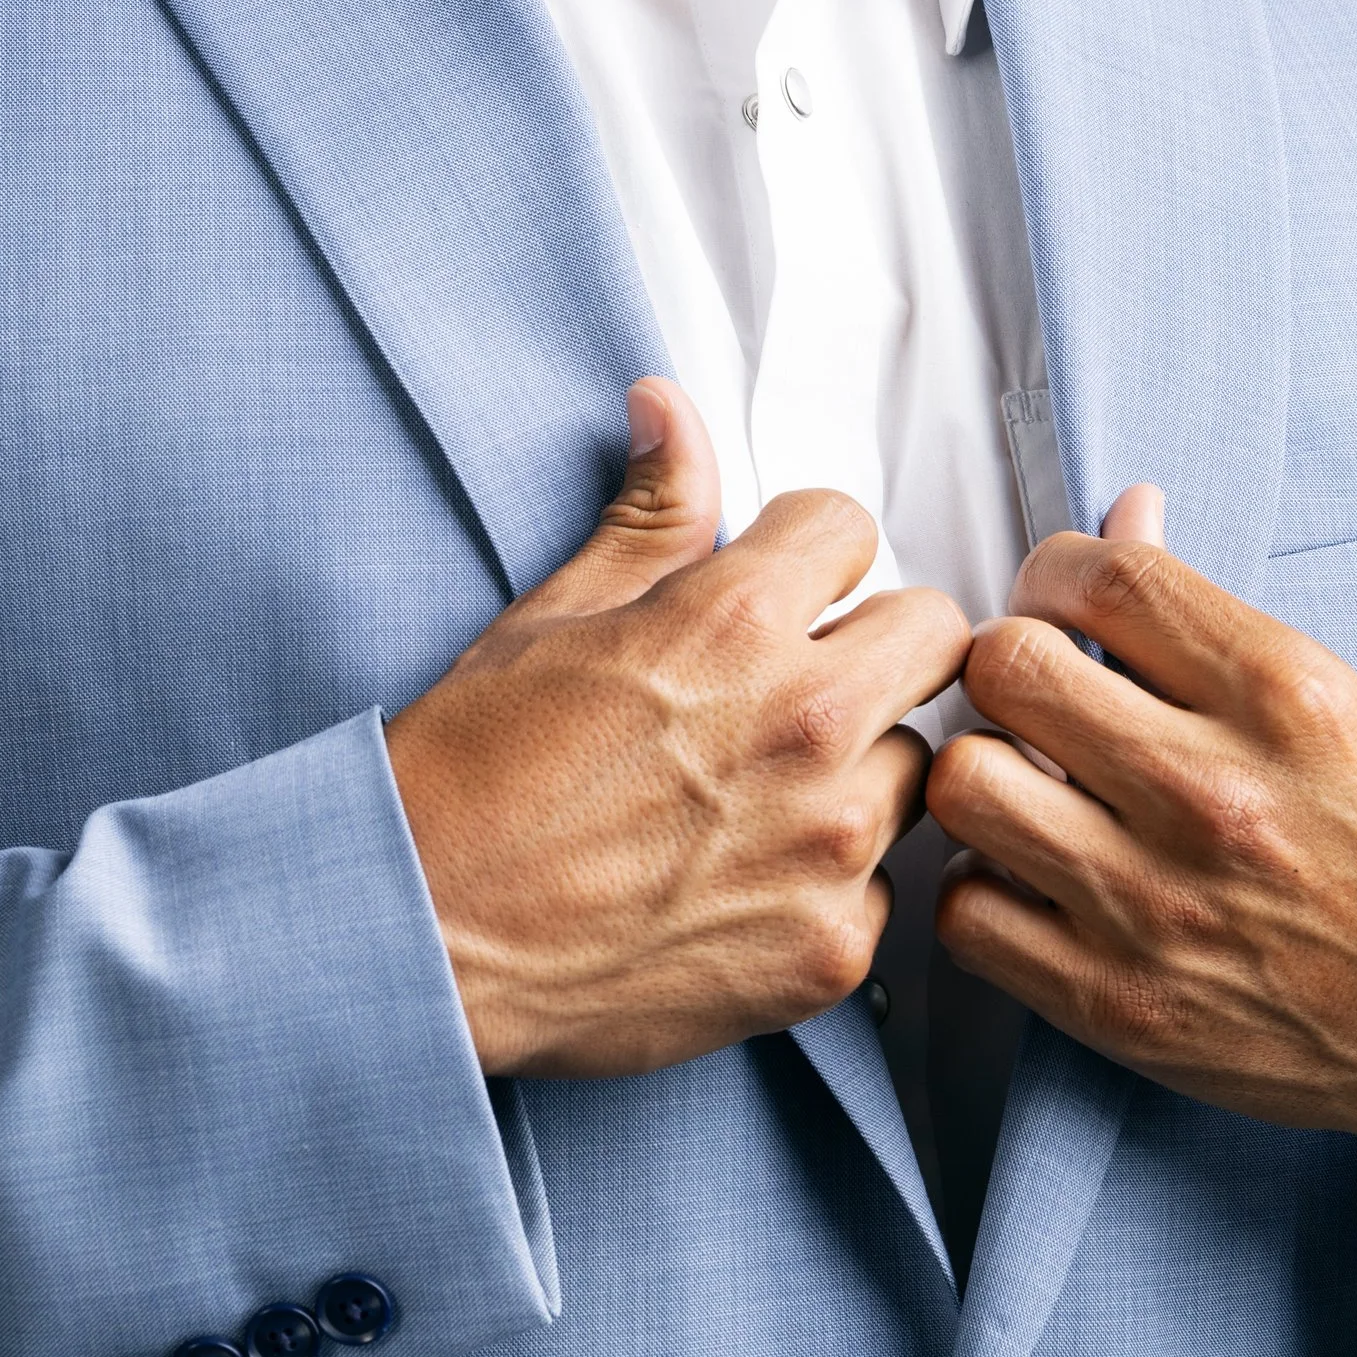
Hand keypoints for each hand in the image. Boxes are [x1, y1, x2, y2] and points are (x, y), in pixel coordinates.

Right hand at [387, 379, 970, 1078]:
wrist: (421, 943)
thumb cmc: (468, 779)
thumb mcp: (552, 616)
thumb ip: (651, 513)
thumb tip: (670, 408)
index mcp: (735, 623)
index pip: (851, 527)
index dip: (802, 551)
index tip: (773, 587)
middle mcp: (804, 726)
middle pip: (935, 634)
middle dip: (873, 640)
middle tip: (798, 678)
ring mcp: (826, 846)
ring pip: (914, 764)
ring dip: (858, 765)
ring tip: (758, 792)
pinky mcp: (829, 949)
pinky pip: (883, 884)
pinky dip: (829, 880)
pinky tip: (744, 879)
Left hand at [926, 488, 1356, 1144]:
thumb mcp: (1346, 699)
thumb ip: (1214, 617)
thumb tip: (1125, 515)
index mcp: (1281, 694)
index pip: (1098, 577)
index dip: (1053, 573)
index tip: (1062, 605)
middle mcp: (1211, 792)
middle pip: (1004, 667)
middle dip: (1010, 666)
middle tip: (1038, 698)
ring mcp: (1158, 905)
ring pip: (965, 783)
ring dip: (986, 775)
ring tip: (1031, 789)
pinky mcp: (1118, 1004)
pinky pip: (966, 914)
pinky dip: (985, 892)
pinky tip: (1037, 882)